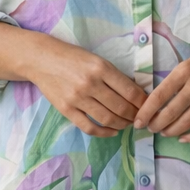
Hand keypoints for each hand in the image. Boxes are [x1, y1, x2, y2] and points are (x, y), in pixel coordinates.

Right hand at [29, 36, 146, 137]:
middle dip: (134, 115)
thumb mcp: (96, 59)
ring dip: (122, 124)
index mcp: (101, 68)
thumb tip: (136, 93)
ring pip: (107, 119)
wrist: (41, 59)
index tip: (147, 106)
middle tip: (139, 118)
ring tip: (127, 124)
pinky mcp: (66, 110)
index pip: (130, 91)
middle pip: (121, 107)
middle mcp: (90, 84)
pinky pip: (89, 127)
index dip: (142, 102)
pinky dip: (104, 132)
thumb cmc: (72, 57)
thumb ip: (114, 75)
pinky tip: (112, 131)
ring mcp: (77, 98)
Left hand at [133, 37, 189, 142]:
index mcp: (184, 71)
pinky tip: (183, 138)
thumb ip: (176, 80)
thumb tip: (157, 101)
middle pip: (171, 112)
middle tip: (150, 129)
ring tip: (164, 132)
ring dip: (171, 131)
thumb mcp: (189, 62)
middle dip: (156, 124)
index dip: (146, 112)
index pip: (159, 96)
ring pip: (186, 122)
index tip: (138, 122)